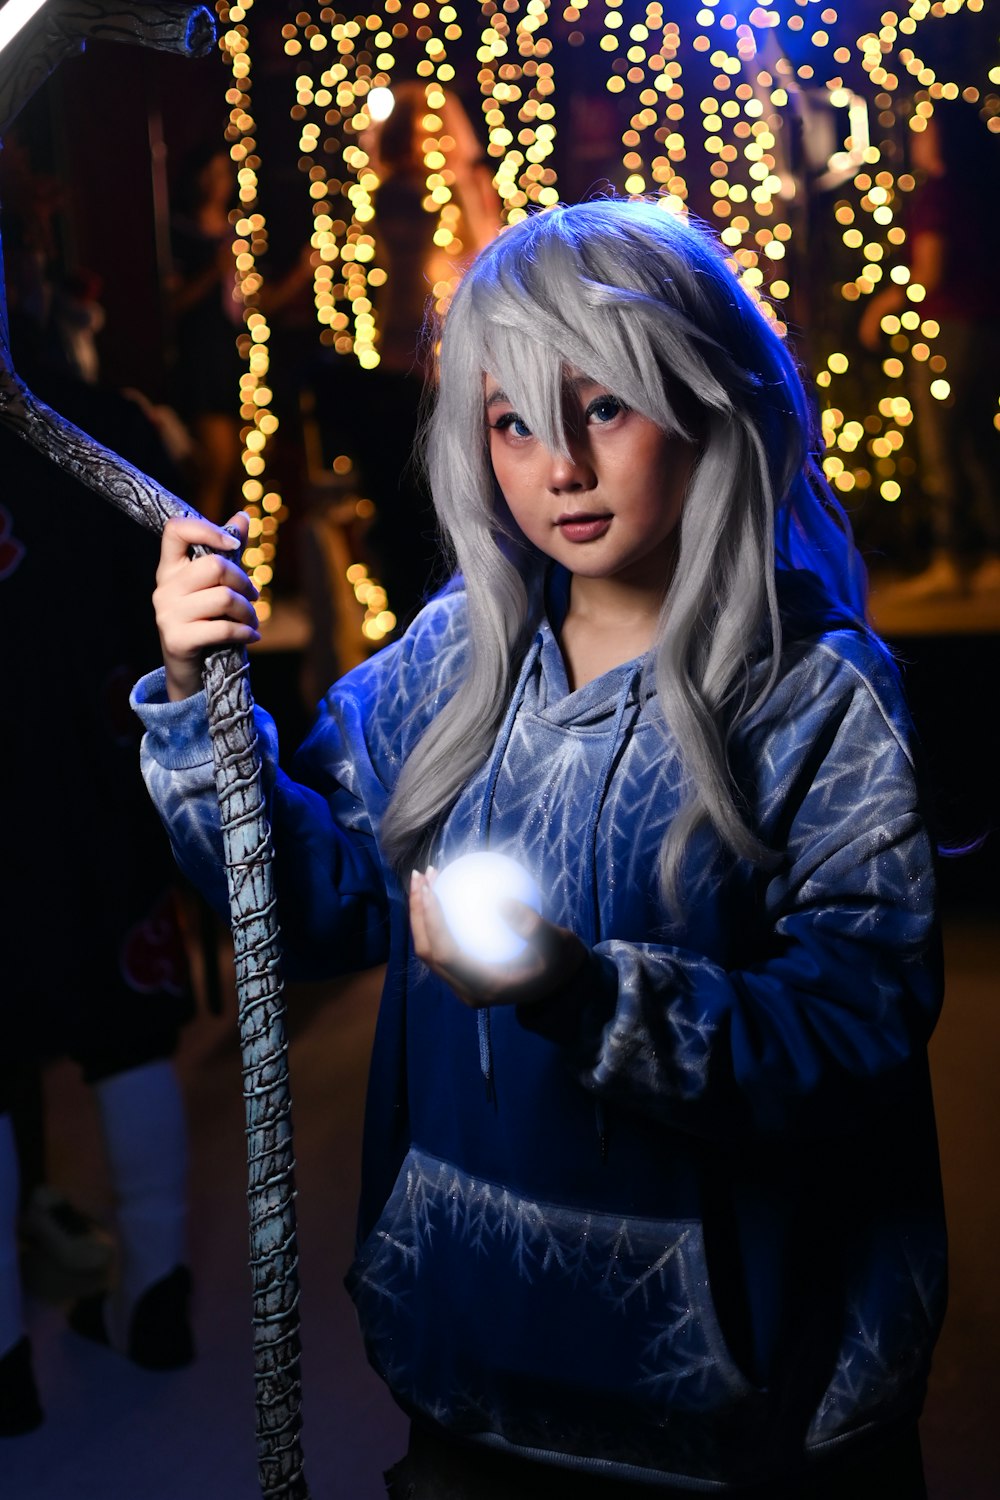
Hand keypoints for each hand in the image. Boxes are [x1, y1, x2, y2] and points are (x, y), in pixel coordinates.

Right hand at [153, 512, 259, 700]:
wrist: (191, 670)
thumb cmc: (206, 621)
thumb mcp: (215, 585)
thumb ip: (227, 552)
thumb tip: (243, 516)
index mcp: (170, 568)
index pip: (176, 528)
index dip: (206, 528)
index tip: (232, 544)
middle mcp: (164, 587)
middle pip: (214, 565)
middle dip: (244, 581)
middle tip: (254, 596)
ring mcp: (167, 614)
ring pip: (224, 597)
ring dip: (249, 611)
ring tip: (252, 620)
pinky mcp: (177, 639)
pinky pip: (222, 628)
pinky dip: (246, 632)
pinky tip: (252, 636)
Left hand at [408, 867, 586, 1008]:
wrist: (562, 985)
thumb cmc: (560, 963)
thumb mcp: (558, 945)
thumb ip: (533, 927)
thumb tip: (502, 901)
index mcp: (485, 988)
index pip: (447, 955)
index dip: (432, 922)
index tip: (431, 889)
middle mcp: (467, 990)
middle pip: (428, 952)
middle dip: (418, 913)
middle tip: (422, 876)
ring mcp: (462, 984)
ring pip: (430, 949)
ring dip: (422, 914)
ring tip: (426, 878)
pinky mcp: (463, 974)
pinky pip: (442, 943)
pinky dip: (436, 917)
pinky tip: (443, 888)